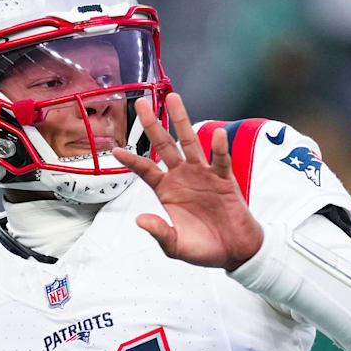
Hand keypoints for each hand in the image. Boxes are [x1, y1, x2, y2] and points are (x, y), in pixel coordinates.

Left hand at [112, 93, 262, 270]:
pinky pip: (220, 160)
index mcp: (166, 190)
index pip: (145, 170)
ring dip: (181, 121)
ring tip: (173, 99)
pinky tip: (217, 132)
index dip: (131, 160)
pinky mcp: (224, 180)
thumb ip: (158, 232)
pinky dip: (219, 147)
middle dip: (152, 124)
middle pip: (164, 145)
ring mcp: (203, 175)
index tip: (115, 149)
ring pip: (190, 142)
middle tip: (141, 103)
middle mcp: (182, 177)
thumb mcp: (175, 246)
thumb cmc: (204, 248)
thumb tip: (140, 219)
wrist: (234, 252)